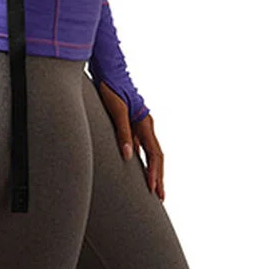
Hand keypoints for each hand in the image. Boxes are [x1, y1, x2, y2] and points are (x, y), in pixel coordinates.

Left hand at [95, 79, 164, 201]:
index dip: (154, 173)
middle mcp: (146, 124)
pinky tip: (138, 170)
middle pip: (157, 155)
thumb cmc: (110, 89)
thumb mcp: (115, 110)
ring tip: (153, 188)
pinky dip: (142, 160)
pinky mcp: (131, 123)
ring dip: (153, 170)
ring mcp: (140, 124)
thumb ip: (122, 133)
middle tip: (160, 197)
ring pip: (150, 152)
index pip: (154, 153)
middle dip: (159, 177)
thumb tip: (128, 157)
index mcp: (145, 122)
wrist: (107, 71)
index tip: (153, 190)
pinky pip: (141, 146)